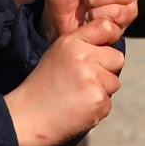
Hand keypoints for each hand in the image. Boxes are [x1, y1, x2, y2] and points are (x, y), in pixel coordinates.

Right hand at [3, 16, 125, 145]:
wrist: (27, 117)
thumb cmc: (43, 85)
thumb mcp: (57, 54)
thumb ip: (83, 45)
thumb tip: (111, 43)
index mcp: (72, 42)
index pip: (107, 27)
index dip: (110, 38)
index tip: (104, 49)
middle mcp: (84, 57)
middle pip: (117, 58)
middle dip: (106, 70)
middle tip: (83, 81)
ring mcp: (92, 80)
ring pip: (114, 82)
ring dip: (101, 91)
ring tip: (77, 96)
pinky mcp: (98, 101)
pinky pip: (109, 103)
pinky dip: (97, 109)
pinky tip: (77, 109)